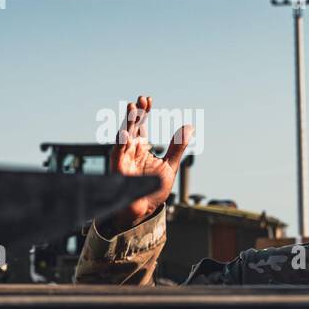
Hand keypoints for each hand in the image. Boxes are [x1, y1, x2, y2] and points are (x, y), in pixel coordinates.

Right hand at [104, 95, 193, 232]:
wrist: (144, 208)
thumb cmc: (153, 188)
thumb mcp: (170, 165)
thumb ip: (177, 147)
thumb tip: (190, 127)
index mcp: (141, 146)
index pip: (141, 124)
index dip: (144, 111)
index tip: (149, 100)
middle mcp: (130, 148)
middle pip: (132, 125)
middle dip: (136, 112)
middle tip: (141, 100)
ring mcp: (123, 156)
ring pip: (124, 134)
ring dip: (127, 122)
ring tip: (132, 107)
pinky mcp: (118, 167)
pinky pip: (117, 152)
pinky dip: (121, 142)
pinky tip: (126, 133)